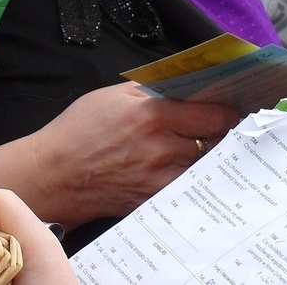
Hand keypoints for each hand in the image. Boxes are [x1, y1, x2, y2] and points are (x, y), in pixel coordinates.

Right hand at [0, 83, 237, 229]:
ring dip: (206, 155)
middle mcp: (160, 148)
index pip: (212, 115)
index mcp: (150, 114)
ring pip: (203, 166)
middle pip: (214, 142)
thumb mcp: (112, 95)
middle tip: (222, 126)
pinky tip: (182, 166)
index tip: (231, 108)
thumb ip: (151, 91)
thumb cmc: (79, 130)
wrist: (55, 173)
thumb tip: (184, 86)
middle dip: (220, 132)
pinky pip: (186, 185)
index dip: (226, 111)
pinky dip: (189, 174)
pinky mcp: (154, 199)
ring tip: (203, 146)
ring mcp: (159, 178)